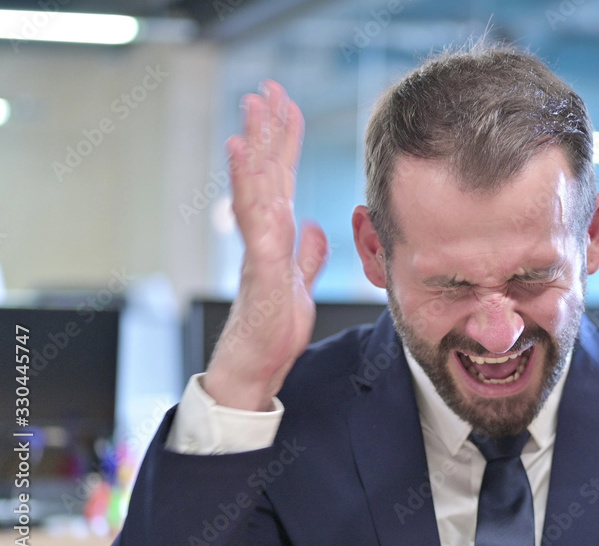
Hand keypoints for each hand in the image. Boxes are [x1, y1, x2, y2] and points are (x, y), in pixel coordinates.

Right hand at [203, 80, 328, 410]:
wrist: (256, 369)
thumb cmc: (273, 330)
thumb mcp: (298, 283)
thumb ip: (304, 254)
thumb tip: (314, 228)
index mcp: (277, 236)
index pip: (282, 178)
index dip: (285, 141)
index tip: (286, 104)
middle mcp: (264, 236)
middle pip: (266, 173)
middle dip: (267, 130)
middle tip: (266, 88)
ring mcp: (259, 251)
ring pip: (257, 191)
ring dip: (255, 149)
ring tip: (252, 111)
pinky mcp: (260, 272)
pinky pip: (256, 228)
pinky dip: (251, 195)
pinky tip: (249, 168)